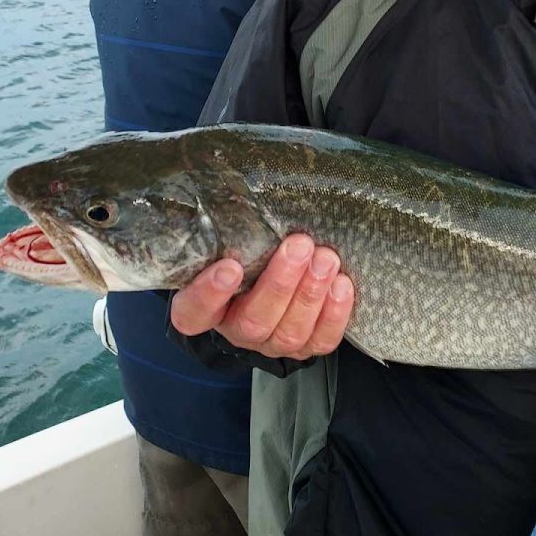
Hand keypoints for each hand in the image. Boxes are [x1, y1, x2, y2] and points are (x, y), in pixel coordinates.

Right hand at [170, 234, 353, 360]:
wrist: (271, 275)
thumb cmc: (247, 252)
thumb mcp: (232, 242)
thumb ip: (235, 231)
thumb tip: (251, 189)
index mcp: (205, 308)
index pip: (194, 312)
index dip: (209, 295)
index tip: (229, 266)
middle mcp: (236, 330)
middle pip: (253, 322)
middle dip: (281, 283)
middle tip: (300, 245)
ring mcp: (271, 342)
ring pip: (289, 333)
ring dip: (311, 293)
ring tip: (326, 259)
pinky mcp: (305, 347)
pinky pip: (320, 340)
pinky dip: (334, 314)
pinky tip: (341, 285)